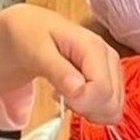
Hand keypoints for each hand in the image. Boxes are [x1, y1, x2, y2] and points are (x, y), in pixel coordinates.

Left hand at [0, 4, 123, 120]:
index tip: (55, 96)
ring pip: (114, 109)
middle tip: (60, 96)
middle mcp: (109, 58)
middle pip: (111, 103)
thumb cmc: (28, 37)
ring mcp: (112, 69)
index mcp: (94, 48)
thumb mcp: (36, 52)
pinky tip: (75, 96)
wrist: (26, 28)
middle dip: (85, 109)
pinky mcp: (111, 80)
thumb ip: (58, 71)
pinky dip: (93, 110)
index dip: (81, 103)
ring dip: (89, 111)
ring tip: (67, 94)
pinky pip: (110, 108)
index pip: (102, 90)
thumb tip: (79, 90)